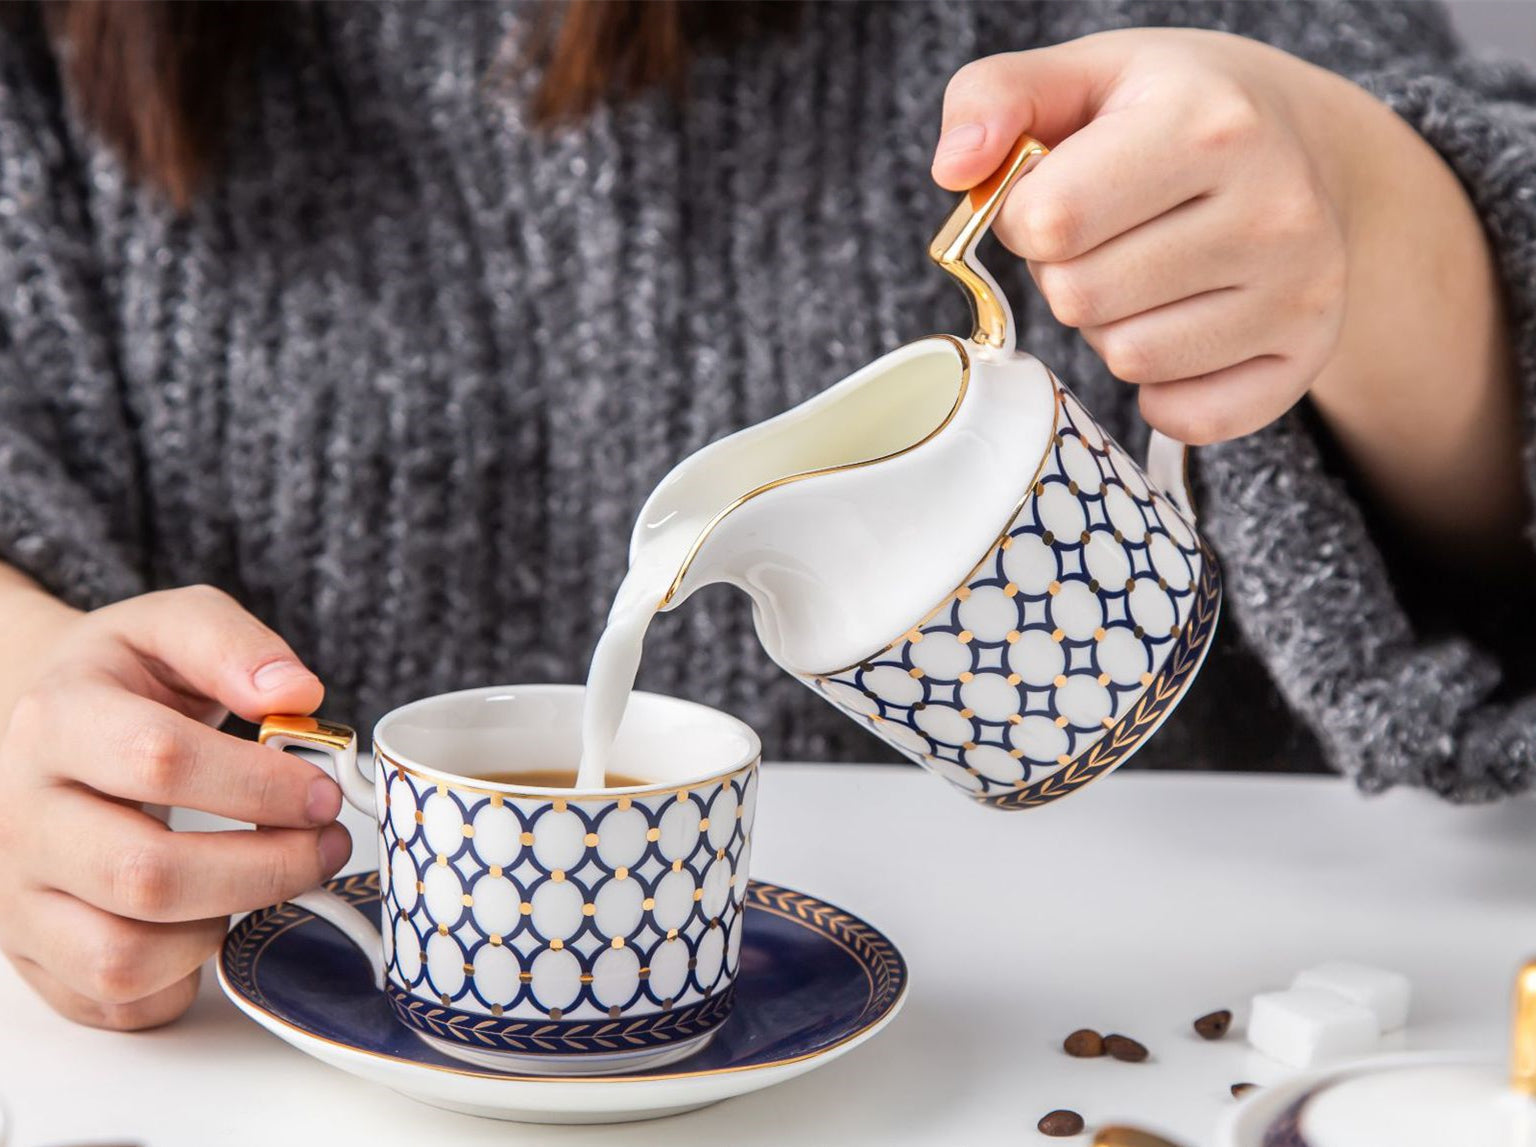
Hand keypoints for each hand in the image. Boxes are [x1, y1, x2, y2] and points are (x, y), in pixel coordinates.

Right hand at [0, 584, 348, 1029]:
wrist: (39, 725)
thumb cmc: (123, 680)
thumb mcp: (172, 626)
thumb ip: (235, 646)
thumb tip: (298, 694)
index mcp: (57, 721)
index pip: (159, 760)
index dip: (260, 784)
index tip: (324, 790)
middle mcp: (21, 815)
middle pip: (147, 876)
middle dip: (266, 869)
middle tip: (324, 846)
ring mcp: (17, 893)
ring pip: (121, 957)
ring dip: (222, 929)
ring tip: (263, 881)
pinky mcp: (30, 949)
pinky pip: (109, 999)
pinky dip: (178, 979)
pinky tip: (213, 921)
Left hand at [933, 29, 1362, 444]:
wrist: (1308, 142)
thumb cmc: (1176, 110)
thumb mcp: (1083, 72)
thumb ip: (990, 98)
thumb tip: (953, 168)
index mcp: (1207, 124)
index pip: (1049, 221)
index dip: (1027, 216)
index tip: (1059, 191)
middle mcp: (1271, 208)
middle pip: (1080, 299)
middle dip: (1068, 272)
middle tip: (1111, 234)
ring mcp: (1299, 289)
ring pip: (1128, 360)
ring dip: (1113, 326)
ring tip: (1151, 269)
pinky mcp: (1308, 356)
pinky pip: (1188, 416)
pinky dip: (1165, 387)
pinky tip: (1184, 325)